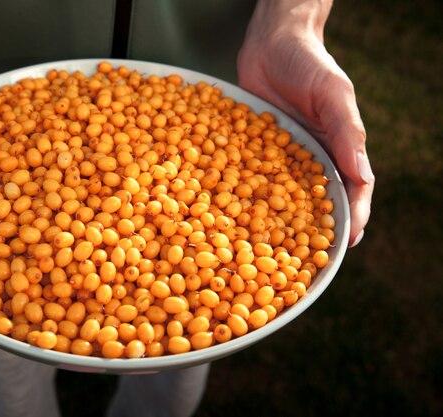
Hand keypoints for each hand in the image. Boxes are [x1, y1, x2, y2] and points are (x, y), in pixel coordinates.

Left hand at [237, 0, 373, 246]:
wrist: (270, 42)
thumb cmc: (310, 63)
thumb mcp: (334, 93)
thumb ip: (346, 131)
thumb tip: (361, 175)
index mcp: (336, 150)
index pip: (351, 191)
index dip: (351, 219)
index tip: (345, 246)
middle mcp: (307, 161)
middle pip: (313, 204)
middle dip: (309, 234)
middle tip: (301, 264)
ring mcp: (276, 159)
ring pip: (277, 199)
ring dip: (271, 224)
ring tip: (261, 253)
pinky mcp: (249, 152)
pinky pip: (245, 179)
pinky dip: (239, 199)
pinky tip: (226, 218)